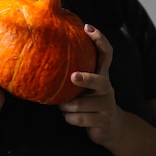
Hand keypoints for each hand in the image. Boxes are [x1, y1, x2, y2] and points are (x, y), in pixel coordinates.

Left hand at [58, 24, 123, 146]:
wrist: (111, 127)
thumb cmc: (90, 101)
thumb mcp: (86, 85)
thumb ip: (74, 72)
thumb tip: (45, 52)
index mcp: (102, 74)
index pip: (106, 53)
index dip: (99, 39)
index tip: (87, 27)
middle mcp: (107, 87)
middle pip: (99, 81)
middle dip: (86, 79)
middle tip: (73, 76)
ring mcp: (107, 105)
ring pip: (81, 104)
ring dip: (67, 107)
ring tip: (63, 106)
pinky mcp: (103, 121)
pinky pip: (78, 118)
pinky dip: (69, 118)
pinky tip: (68, 116)